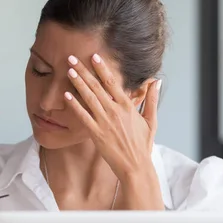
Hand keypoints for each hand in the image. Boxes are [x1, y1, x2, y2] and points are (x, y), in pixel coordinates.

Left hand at [64, 53, 161, 179]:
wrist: (135, 166)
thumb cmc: (142, 145)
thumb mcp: (151, 120)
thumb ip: (151, 99)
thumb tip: (156, 81)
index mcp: (128, 106)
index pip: (113, 82)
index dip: (102, 68)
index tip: (94, 56)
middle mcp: (115, 111)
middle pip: (97, 86)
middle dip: (84, 70)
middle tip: (72, 58)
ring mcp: (105, 122)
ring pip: (88, 98)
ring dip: (77, 83)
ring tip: (68, 70)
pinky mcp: (96, 133)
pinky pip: (83, 116)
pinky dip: (74, 104)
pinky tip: (66, 95)